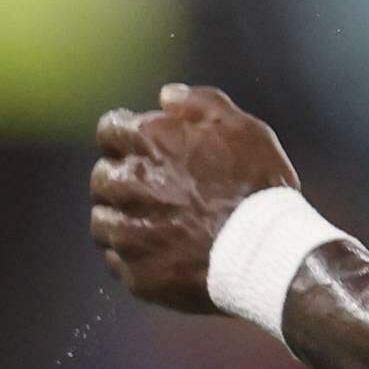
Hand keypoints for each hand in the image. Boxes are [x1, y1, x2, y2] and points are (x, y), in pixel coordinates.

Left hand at [91, 83, 297, 312]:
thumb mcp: (243, 129)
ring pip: (102, 221)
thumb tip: (166, 96)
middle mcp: (128, 183)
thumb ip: (201, 104)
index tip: (140, 149)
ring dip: (119, 219)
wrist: (267, 253)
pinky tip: (157, 254)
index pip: (109, 129)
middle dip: (120, 179)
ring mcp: (128, 231)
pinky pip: (117, 261)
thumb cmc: (258, 187)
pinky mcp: (134, 272)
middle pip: (101, 177)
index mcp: (149, 141)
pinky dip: (130, 256)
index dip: (125, 137)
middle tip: (150, 191)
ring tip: (150, 226)